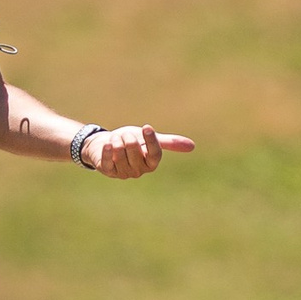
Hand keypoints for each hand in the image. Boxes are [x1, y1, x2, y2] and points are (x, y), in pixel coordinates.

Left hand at [78, 124, 195, 178]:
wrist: (107, 144)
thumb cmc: (131, 141)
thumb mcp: (149, 139)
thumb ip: (168, 142)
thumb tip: (192, 146)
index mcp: (151, 163)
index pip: (155, 153)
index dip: (151, 141)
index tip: (147, 127)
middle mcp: (139, 170)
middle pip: (134, 149)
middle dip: (128, 136)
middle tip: (125, 135)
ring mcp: (123, 172)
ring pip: (120, 152)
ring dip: (116, 140)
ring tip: (116, 140)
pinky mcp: (108, 171)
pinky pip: (108, 161)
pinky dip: (107, 151)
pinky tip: (108, 144)